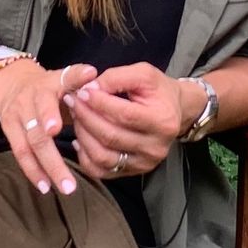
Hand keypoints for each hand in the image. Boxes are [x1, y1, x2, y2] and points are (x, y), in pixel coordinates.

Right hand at [0, 56, 95, 196]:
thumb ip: (78, 80)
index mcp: (49, 85)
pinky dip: (33, 171)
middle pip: (40, 132)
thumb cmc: (50, 86)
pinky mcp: (8, 128)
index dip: (54, 109)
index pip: (57, 90)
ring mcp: (17, 115)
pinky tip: (45, 186)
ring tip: (65, 187)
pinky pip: (20, 153)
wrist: (14, 82)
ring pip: (30, 146)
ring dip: (47, 168)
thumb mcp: (65, 78)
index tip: (59, 126)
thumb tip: (93, 74)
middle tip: (71, 180)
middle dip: (54, 158)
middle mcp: (30, 100)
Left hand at [65, 62, 195, 181]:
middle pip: (111, 136)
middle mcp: (156, 147)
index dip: (99, 103)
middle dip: (86, 117)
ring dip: (83, 135)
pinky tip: (80, 139)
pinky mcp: (133, 173)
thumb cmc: (158, 91)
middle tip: (72, 101)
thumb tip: (90, 89)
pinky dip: (85, 156)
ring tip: (76, 117)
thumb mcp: (144, 73)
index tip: (82, 91)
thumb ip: (117, 77)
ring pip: (103, 156)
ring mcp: (144, 163)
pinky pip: (101, 171)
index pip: (124, 114)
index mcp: (162, 120)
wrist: (175, 111)